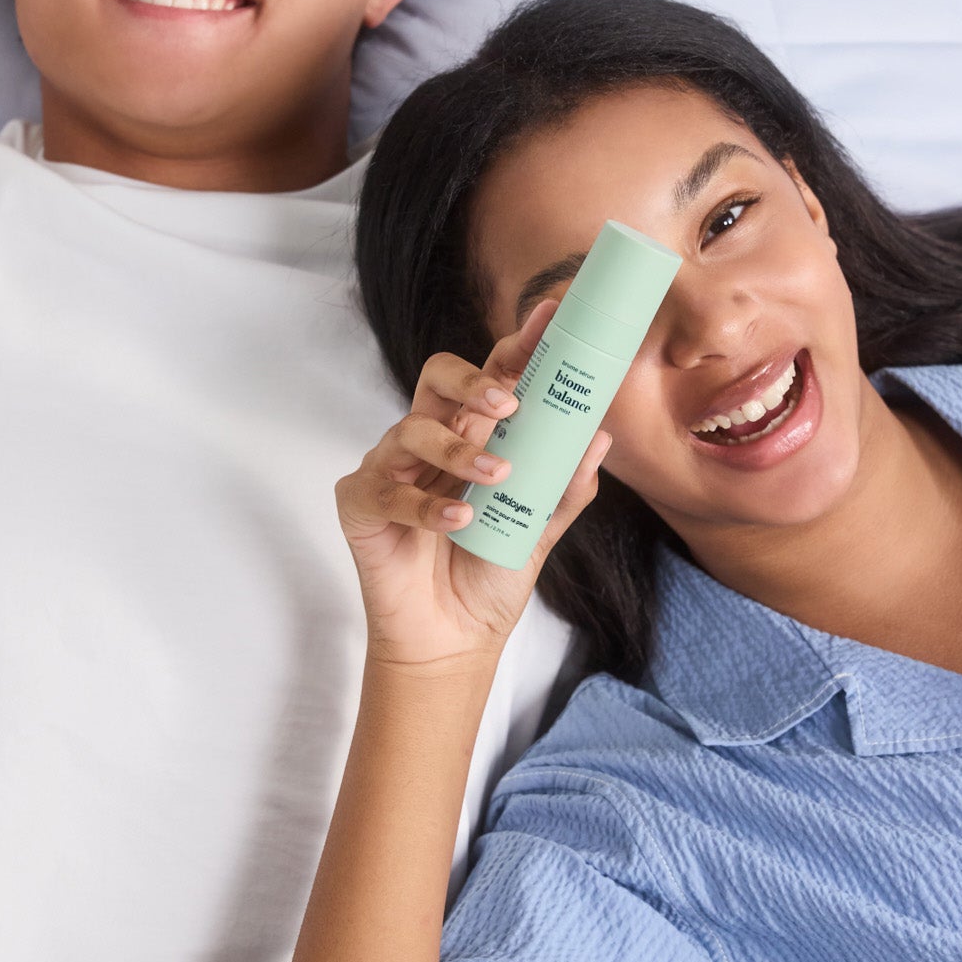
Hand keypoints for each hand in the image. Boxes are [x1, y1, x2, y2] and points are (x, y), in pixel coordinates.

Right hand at [336, 299, 610, 670]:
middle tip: (509, 405)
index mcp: (470, 437)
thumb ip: (565, 487)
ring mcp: (390, 468)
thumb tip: (600, 438)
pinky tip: (456, 519)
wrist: (452, 640)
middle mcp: (428, 442)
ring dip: (459, 451)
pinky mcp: (361, 504)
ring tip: (496, 479)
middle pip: (437, 379)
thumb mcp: (538, 530)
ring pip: (412, 429)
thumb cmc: (487, 576)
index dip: (515, 347)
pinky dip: (424, 503)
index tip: (548, 321)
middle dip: (473, 382)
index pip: (490, 378)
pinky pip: (386, 488)